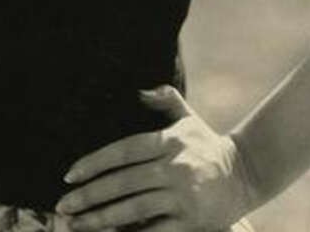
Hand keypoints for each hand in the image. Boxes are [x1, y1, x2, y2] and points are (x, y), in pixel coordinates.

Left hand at [56, 86, 257, 231]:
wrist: (246, 174)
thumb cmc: (207, 145)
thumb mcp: (187, 118)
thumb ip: (164, 99)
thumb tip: (138, 91)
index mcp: (168, 141)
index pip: (123, 151)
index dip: (94, 162)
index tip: (69, 176)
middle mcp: (173, 167)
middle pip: (122, 182)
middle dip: (89, 195)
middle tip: (63, 206)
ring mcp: (183, 196)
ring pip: (133, 209)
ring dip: (101, 219)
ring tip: (77, 224)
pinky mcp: (191, 222)